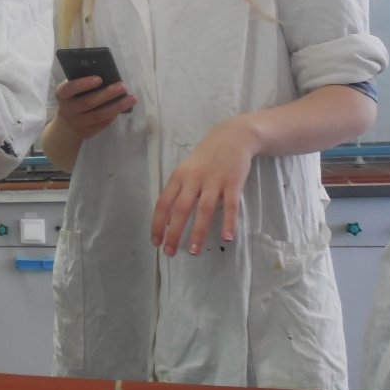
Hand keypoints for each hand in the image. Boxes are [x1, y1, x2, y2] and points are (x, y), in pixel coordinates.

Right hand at [53, 76, 135, 139]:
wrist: (67, 122)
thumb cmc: (75, 97)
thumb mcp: (74, 88)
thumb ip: (84, 82)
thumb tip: (108, 76)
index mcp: (62, 94)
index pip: (70, 88)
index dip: (84, 84)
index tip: (99, 79)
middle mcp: (66, 110)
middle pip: (88, 103)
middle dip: (107, 94)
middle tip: (123, 86)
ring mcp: (75, 124)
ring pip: (98, 116)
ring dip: (117, 106)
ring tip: (131, 98)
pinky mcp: (85, 133)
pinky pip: (102, 124)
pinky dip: (114, 115)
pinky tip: (123, 108)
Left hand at [150, 115, 257, 256]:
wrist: (233, 136)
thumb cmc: (206, 158)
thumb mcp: (186, 170)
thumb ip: (178, 192)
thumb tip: (167, 221)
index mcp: (178, 176)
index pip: (163, 203)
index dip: (157, 224)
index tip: (156, 242)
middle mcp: (193, 179)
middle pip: (180, 209)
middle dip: (173, 233)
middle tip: (170, 253)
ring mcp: (214, 180)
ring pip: (204, 209)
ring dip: (198, 232)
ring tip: (194, 251)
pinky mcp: (233, 182)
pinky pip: (231, 205)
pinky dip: (228, 222)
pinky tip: (226, 237)